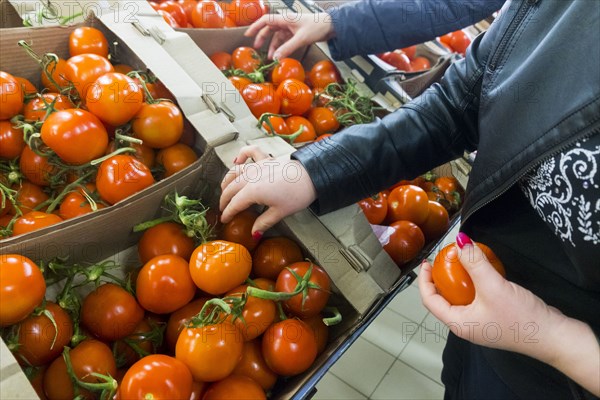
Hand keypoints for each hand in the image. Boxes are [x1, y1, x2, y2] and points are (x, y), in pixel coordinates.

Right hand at [219, 145, 316, 235]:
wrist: (312, 176)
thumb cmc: (297, 195)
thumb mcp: (280, 212)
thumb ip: (264, 222)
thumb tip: (254, 234)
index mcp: (252, 192)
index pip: (234, 204)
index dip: (227, 213)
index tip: (223, 220)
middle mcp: (250, 177)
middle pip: (231, 188)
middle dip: (224, 199)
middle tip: (223, 208)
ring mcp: (257, 166)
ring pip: (235, 171)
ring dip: (227, 180)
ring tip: (224, 188)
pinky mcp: (266, 159)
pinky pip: (250, 152)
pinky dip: (242, 154)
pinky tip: (238, 160)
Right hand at [245, 12, 334, 59]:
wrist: (331, 26)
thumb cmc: (317, 27)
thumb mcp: (301, 39)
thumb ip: (287, 48)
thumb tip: (275, 58)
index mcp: (285, 18)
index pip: (265, 20)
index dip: (255, 27)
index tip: (247, 35)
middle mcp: (286, 22)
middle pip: (269, 29)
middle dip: (262, 38)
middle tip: (256, 48)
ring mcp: (290, 28)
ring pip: (276, 36)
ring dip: (272, 46)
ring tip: (269, 57)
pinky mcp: (295, 34)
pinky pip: (284, 41)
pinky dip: (280, 48)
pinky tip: (279, 56)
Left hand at [419, 233, 599, 394]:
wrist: (555, 337)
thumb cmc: (521, 318)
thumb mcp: (493, 287)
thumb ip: (475, 263)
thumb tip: (459, 241)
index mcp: (458, 323)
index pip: (429, 301)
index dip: (424, 280)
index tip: (426, 262)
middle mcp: (467, 325)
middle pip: (444, 299)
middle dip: (441, 278)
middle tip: (443, 259)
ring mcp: (482, 322)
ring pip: (461, 298)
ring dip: (459, 279)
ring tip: (461, 261)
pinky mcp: (496, 317)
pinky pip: (478, 298)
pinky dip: (476, 284)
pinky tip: (483, 271)